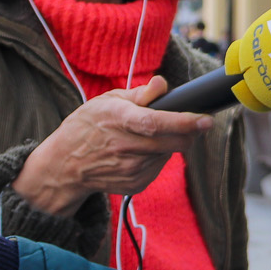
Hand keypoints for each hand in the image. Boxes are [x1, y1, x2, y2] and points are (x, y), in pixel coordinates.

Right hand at [13, 76, 212, 215]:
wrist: (65, 164)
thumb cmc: (88, 126)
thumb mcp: (107, 100)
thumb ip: (140, 93)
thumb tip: (162, 85)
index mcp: (118, 120)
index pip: (156, 123)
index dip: (184, 122)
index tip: (205, 119)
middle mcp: (125, 147)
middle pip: (173, 142)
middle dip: (190, 132)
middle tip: (194, 122)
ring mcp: (131, 169)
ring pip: (170, 153)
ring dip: (170, 142)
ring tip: (148, 135)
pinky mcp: (135, 184)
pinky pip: (160, 166)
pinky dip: (158, 156)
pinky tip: (140, 151)